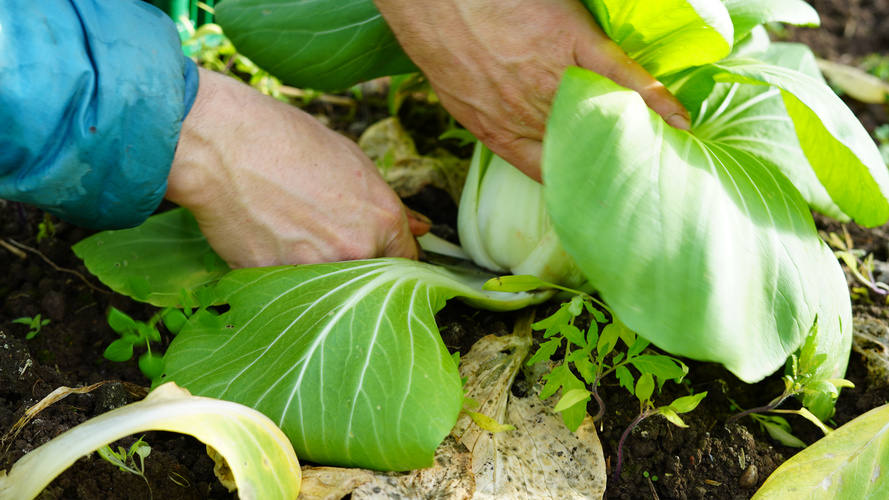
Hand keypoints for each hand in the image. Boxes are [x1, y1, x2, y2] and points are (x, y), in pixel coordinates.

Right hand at [166, 68, 428, 267]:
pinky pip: (291, 288)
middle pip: (373, 279)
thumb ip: (387, 203)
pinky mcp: (275, 283)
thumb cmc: (286, 141)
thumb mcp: (351, 161)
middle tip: (327, 237)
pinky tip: (268, 240)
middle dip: (358, 263)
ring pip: (332, 288)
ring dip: (321, 271)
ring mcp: (314, 272)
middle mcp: (355, 252)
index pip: (408, 260)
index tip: (379, 252)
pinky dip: (284, 272)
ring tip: (294, 234)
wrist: (221, 145)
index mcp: (382, 220)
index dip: (393, 255)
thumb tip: (422, 228)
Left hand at [373, 0, 689, 180]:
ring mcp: (554, 80)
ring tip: (670, 161)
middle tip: (646, 196)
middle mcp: (529, 115)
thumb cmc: (441, 37)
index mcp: (498, 132)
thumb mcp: (457, 92)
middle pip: (580, 153)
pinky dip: (653, 98)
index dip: (572, 190)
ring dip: (637, 142)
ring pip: (603, 119)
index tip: (595, 203)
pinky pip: (622, 76)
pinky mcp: (575, 44)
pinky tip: (677, 117)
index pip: (544, 173)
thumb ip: (488, 113)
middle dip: (612, 175)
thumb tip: (514, 122)